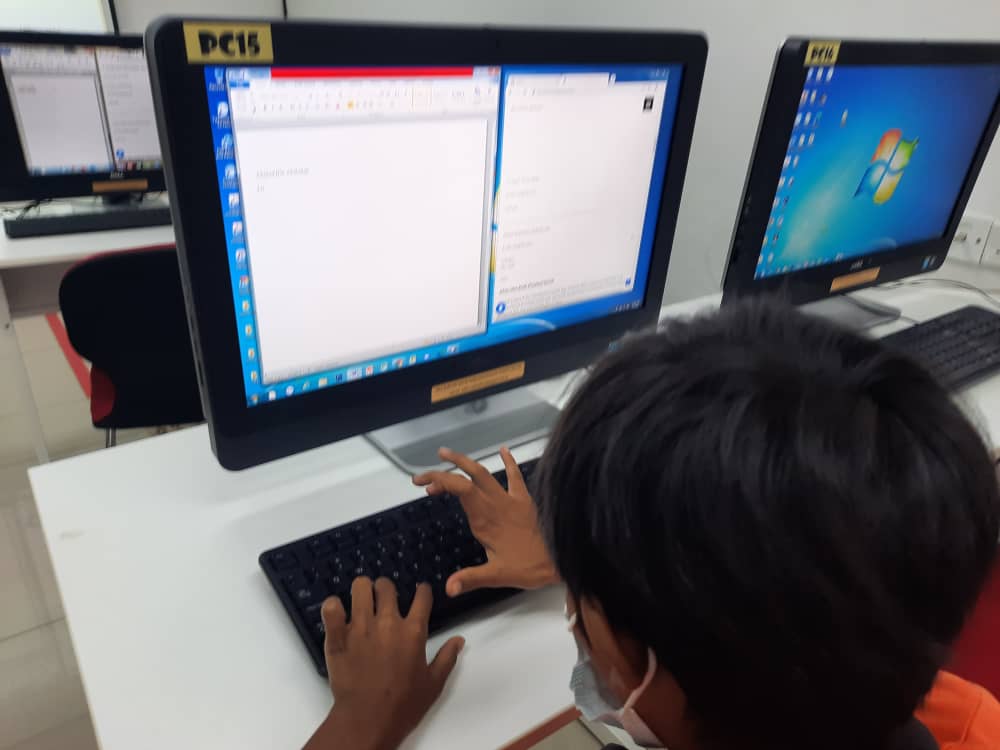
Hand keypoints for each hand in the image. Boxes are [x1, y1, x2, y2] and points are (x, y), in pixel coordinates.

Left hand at [304, 578, 464, 749]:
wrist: (367, 720)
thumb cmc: (402, 705)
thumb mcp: (433, 684)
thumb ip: (447, 658)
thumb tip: (459, 640)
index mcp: (413, 631)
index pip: (422, 597)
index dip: (422, 591)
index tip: (421, 592)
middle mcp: (387, 622)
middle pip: (386, 586)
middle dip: (386, 588)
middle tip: (384, 596)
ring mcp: (360, 627)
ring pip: (360, 588)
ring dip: (362, 590)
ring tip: (362, 598)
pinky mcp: (338, 637)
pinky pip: (331, 608)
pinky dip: (333, 607)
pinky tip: (337, 612)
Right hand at [413, 447, 558, 596]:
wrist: (563, 557)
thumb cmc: (531, 567)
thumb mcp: (498, 576)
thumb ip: (471, 579)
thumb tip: (448, 588)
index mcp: (485, 519)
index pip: (458, 490)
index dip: (439, 481)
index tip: (422, 484)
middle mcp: (495, 504)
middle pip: (467, 478)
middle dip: (443, 472)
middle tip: (423, 475)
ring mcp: (510, 499)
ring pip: (485, 473)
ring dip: (465, 462)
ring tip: (446, 454)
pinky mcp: (524, 499)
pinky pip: (515, 475)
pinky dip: (509, 461)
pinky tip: (504, 449)